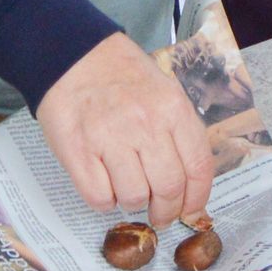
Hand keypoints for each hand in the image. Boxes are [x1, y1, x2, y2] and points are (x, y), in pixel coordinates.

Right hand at [37, 33, 211, 225]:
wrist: (73, 56)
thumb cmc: (121, 77)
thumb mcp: (164, 92)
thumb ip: (180, 133)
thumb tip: (191, 185)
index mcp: (173, 109)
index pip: (199, 168)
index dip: (197, 199)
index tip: (190, 210)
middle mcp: (146, 124)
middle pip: (169, 189)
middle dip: (166, 211)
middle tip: (160, 214)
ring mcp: (110, 138)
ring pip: (134, 198)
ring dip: (133, 202)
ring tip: (127, 189)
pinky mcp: (79, 151)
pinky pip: (100, 198)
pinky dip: (105, 200)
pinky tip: (104, 183)